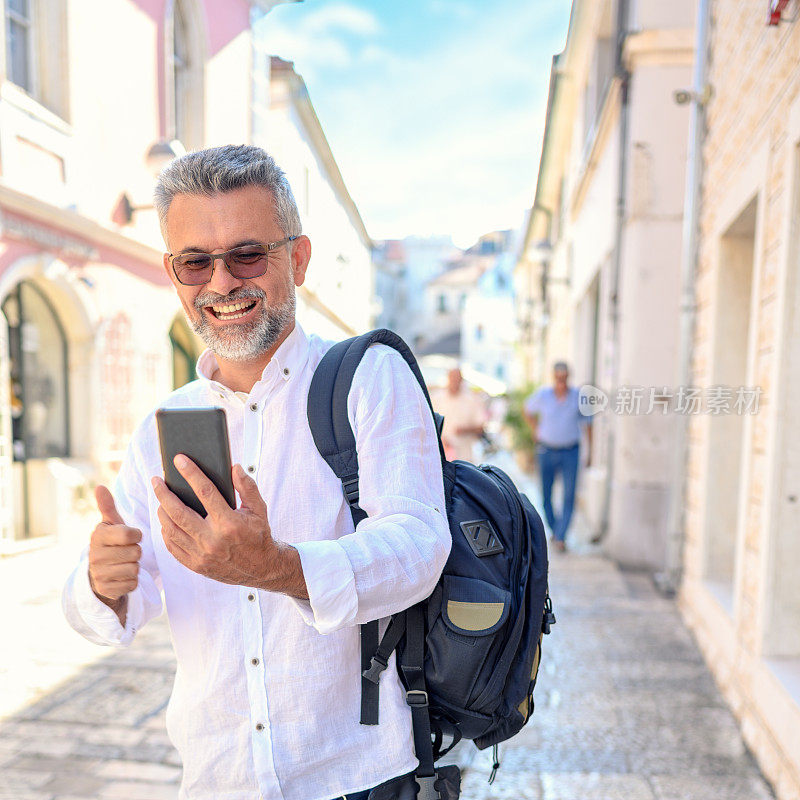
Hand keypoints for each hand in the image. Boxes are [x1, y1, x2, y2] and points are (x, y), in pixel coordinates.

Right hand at [89, 486, 141, 608]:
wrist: (98, 574)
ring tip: (124, 563)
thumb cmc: (111, 543)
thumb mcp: (110, 524)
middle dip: (136, 552)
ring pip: (135, 569)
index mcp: (98, 536)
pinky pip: (132, 584)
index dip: (136, 535)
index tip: (130, 536)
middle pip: (136, 552)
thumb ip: (108, 506)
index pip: (130, 534)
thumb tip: (100, 487)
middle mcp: (95, 555)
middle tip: (126, 552)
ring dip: (134, 567)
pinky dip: (132, 581)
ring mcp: (99, 574)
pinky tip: (122, 577)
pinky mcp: (105, 590)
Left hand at [152, 456, 304, 594]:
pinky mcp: (196, 565)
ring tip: (160, 498)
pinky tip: (166, 520)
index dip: (191, 473)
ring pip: (171, 529)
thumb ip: (247, 487)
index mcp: (230, 523)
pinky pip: (172, 546)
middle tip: (156, 480)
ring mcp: (202, 555)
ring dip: (162, 511)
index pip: (205, 492)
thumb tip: (234, 468)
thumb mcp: (259, 509)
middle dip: (164, 493)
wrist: (261, 568)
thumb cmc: (258, 534)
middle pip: (178, 512)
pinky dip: (166, 531)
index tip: (179, 460)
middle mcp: (213, 540)